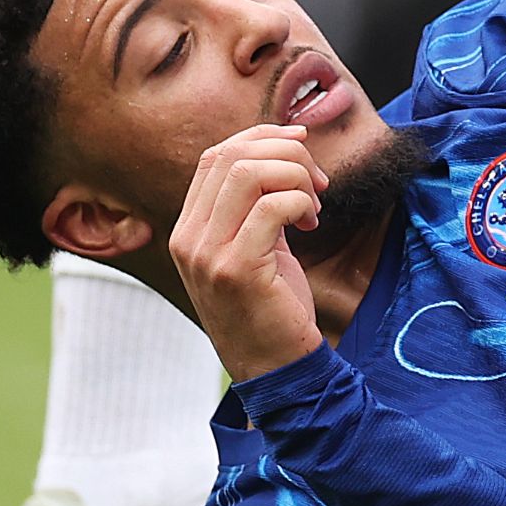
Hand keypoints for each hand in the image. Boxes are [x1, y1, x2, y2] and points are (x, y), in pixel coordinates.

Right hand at [167, 124, 324, 381]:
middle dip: (287, 154)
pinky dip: (301, 202)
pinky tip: (311, 223)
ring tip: (314, 205)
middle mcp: (188, 239)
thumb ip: (253, 205)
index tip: (301, 144)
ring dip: (295, 176)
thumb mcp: (254, 246)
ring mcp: (207, 255)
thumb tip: (282, 146)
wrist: (275, 368)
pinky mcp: (236, 270)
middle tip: (318, 183)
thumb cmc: (271, 305)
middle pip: (231, 156)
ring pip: (249, 173)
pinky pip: (272, 207)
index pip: (214, 156)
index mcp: (188, 229)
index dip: (261, 137)